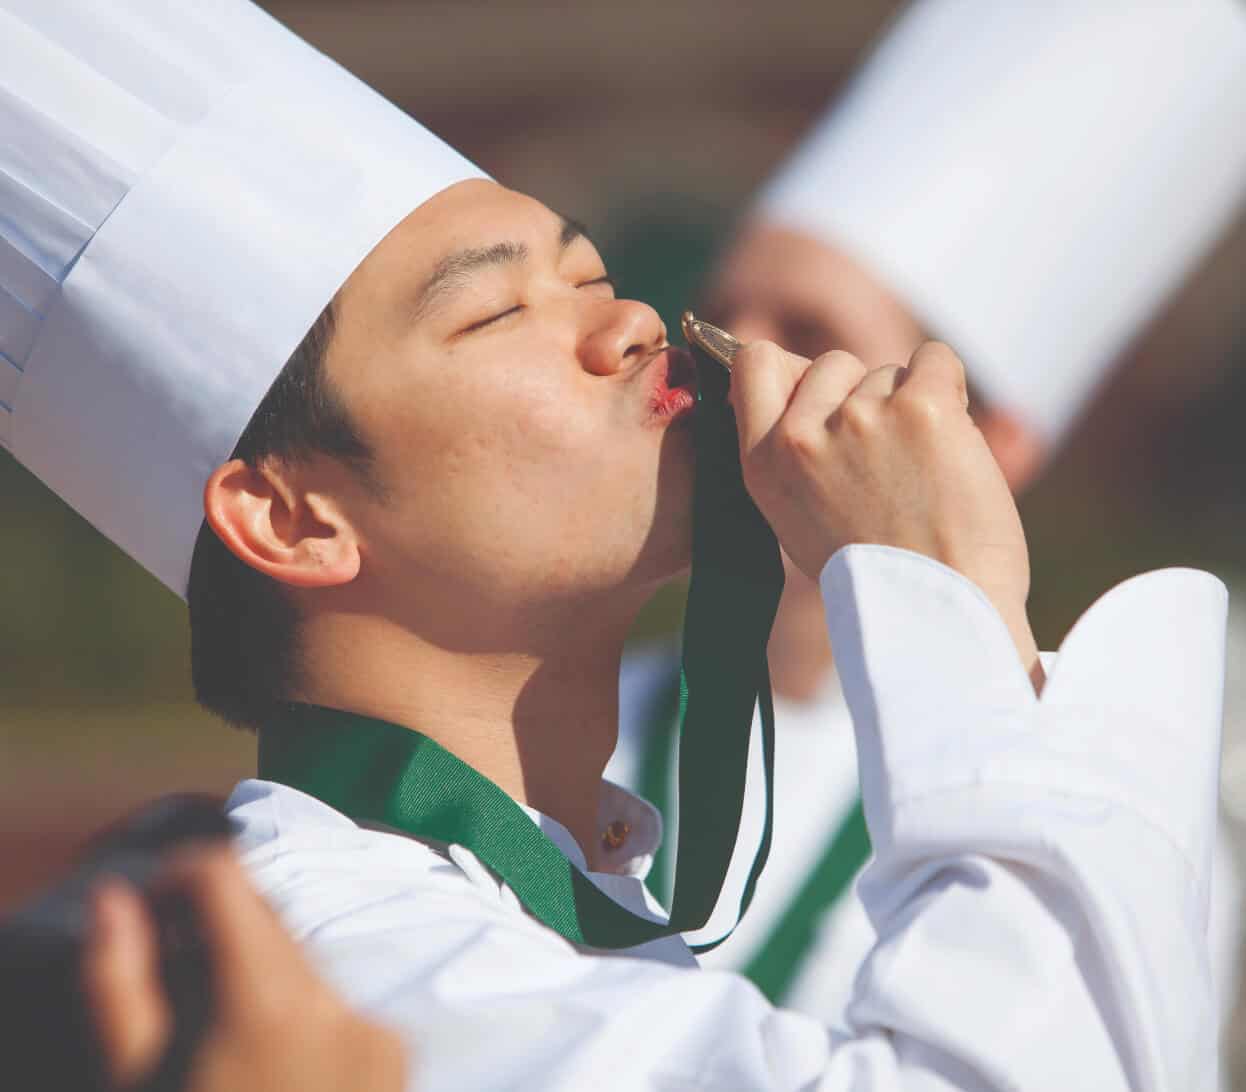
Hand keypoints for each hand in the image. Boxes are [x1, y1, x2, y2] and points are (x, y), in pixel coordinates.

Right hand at [83, 847, 407, 1091]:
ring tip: (211, 1028)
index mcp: (269, 1006)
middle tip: (168, 975)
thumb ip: (121, 984)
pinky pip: (337, 998)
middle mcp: (339, 1004)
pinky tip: (263, 1059)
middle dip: (213, 924)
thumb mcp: (135, 1083)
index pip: (226, 878)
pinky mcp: (399, 1056)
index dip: (175, 878)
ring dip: (256, 964)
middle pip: (268, 914)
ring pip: (303, 955)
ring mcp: (379, 1031)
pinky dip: (296, 1004)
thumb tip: (115, 896)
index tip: (146, 910)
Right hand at [730, 340, 1040, 679]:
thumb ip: (791, 450)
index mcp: (763, 464)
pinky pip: (936, 361)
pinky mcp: (920, 408)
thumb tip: (799, 376)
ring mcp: (860, 417)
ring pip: (887, 372)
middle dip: (861, 395)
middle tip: (885, 462)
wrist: (939, 612)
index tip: (819, 393)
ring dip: (908, 407)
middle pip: (831, 364)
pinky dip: (949, 391)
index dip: (790, 369)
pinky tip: (950, 447)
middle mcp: (801, 436)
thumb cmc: (877, 573)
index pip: (754, 362)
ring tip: (919, 478)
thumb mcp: (799, 518)